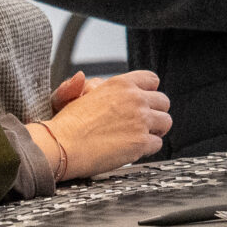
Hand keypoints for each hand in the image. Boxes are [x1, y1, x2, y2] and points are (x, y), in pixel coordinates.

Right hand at [37, 69, 169, 179]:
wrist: (60, 146)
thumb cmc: (65, 124)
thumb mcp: (73, 96)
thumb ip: (82, 85)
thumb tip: (81, 77)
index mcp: (121, 84)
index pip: (152, 80)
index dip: (148, 92)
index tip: (143, 102)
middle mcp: (135, 99)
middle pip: (164, 102)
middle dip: (155, 112)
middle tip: (143, 123)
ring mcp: (141, 120)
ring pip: (165, 122)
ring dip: (155, 130)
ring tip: (140, 136)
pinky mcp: (141, 142)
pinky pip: (157, 144)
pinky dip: (147, 148)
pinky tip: (132, 150)